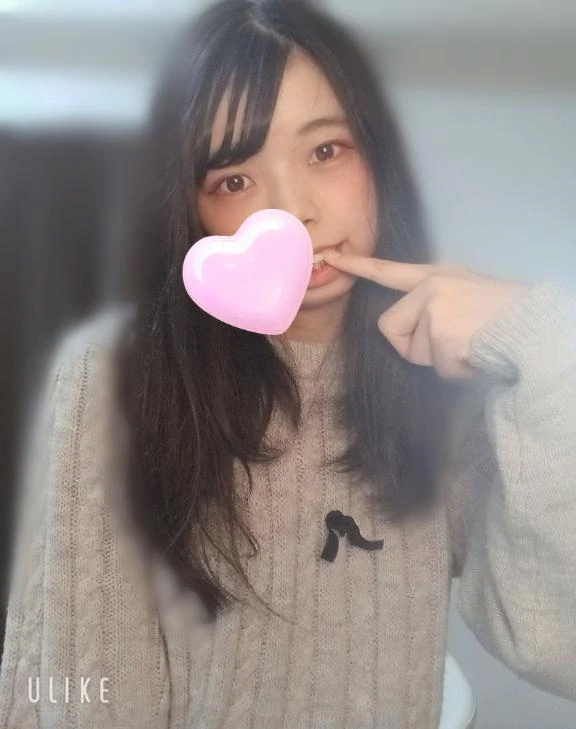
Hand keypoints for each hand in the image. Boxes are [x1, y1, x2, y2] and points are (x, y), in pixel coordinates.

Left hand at [323, 250, 529, 378]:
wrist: (535, 326)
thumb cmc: (504, 317)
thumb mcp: (466, 296)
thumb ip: (435, 305)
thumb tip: (415, 332)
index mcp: (437, 276)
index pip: (389, 271)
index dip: (358, 266)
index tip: (331, 257)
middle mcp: (432, 285)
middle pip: (391, 328)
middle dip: (417, 346)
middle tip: (455, 341)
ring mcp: (435, 307)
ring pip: (414, 352)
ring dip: (441, 360)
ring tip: (472, 345)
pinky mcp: (441, 331)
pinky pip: (435, 367)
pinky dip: (456, 371)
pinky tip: (478, 355)